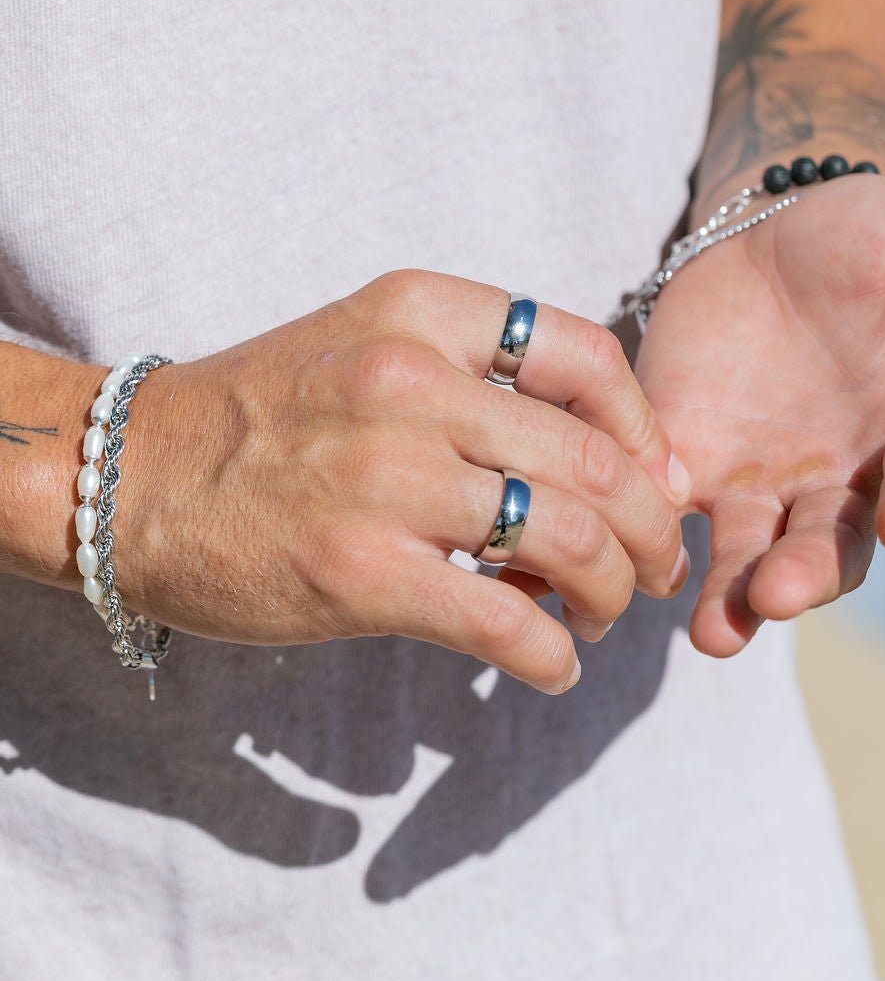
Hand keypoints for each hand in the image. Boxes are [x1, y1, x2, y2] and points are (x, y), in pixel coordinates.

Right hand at [110, 270, 690, 694]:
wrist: (130, 476)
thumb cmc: (263, 418)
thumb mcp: (367, 348)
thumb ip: (476, 382)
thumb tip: (605, 464)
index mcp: (420, 315)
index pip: (588, 357)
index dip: (648, 432)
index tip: (658, 482)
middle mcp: (410, 383)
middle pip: (594, 460)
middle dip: (649, 529)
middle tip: (655, 567)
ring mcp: (384, 478)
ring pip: (567, 539)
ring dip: (612, 593)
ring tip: (605, 616)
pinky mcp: (359, 573)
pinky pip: (503, 621)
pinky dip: (553, 655)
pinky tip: (555, 665)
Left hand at [634, 175, 884, 654]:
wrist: (780, 231)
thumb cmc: (884, 238)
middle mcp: (847, 474)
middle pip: (835, 541)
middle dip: (808, 572)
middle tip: (777, 596)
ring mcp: (765, 476)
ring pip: (752, 549)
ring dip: (734, 592)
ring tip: (713, 632)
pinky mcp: (690, 458)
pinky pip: (670, 502)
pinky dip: (654, 524)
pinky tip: (638, 542)